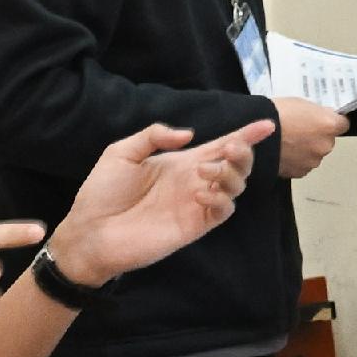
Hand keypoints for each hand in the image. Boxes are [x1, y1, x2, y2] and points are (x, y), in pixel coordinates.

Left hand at [49, 122, 272, 284]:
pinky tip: (202, 194)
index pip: (220, 145)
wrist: (90, 231)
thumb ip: (153, 135)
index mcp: (180, 162)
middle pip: (236, 164)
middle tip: (231, 149)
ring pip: (236, 186)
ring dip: (231, 173)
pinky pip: (224, 211)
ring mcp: (197, 204)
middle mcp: (194, 181)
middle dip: (242, 152)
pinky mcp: (195, 225)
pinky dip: (222, 199)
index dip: (245, 134)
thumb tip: (189, 134)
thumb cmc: (101, 193)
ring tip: (206, 171)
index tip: (266, 124)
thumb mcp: (121, 152)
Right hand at [273, 99, 349, 176]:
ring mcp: (312, 161)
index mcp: (329, 125)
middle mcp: (325, 145)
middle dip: (316, 137)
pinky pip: (301, 165)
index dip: (331, 122)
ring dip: (305, 150)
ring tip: (286, 142)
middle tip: (297, 131)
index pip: (342, 124)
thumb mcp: (300, 103)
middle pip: (327, 141)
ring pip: (313, 154)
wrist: (250, 131)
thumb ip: (317, 113)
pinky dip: (294, 160)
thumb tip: (325, 117)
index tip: (322, 121)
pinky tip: (282, 152)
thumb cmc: (274, 113)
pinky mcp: (299, 172)